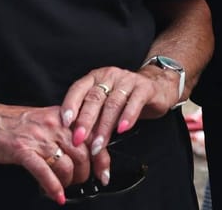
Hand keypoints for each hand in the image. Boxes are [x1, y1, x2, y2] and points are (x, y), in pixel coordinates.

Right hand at [0, 102, 92, 204]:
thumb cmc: (15, 123)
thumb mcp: (47, 119)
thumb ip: (66, 131)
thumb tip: (85, 149)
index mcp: (62, 117)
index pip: (92, 138)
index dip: (102, 159)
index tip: (104, 173)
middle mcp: (54, 126)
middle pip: (83, 154)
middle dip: (85, 174)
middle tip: (80, 182)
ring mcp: (39, 138)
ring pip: (67, 165)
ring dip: (69, 181)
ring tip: (65, 187)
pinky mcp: (24, 151)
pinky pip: (45, 172)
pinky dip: (53, 187)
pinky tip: (57, 195)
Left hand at [60, 63, 175, 166]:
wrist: (156, 87)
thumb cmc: (124, 99)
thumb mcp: (105, 105)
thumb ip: (92, 118)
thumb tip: (75, 141)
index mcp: (95, 78)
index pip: (78, 89)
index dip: (70, 105)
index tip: (65, 123)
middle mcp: (109, 76)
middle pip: (94, 98)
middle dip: (85, 121)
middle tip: (78, 140)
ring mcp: (127, 80)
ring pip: (113, 103)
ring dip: (104, 127)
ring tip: (99, 145)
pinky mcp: (145, 88)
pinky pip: (134, 102)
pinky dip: (127, 117)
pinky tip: (122, 130)